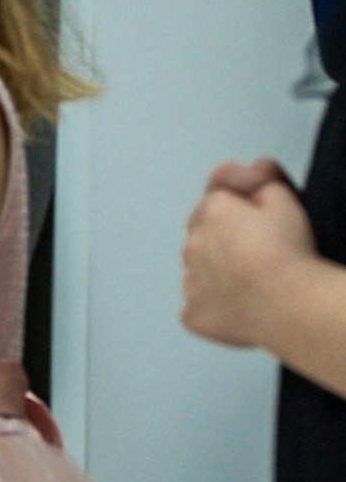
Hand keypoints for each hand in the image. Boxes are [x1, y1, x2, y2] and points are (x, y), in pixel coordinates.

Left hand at [183, 159, 313, 348]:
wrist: (290, 304)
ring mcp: (190, 283)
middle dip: (219, 239)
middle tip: (253, 253)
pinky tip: (239, 307)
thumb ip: (263, 180)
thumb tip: (255, 166)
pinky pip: (196, 307)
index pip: (213, 202)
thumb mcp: (285, 199)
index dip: (235, 211)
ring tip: (250, 282)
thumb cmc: (290, 253)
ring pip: (196, 271)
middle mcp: (192, 245)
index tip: (256, 224)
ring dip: (214, 272)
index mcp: (212, 213)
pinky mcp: (192, 315)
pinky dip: (212, 306)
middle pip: (200, 236)